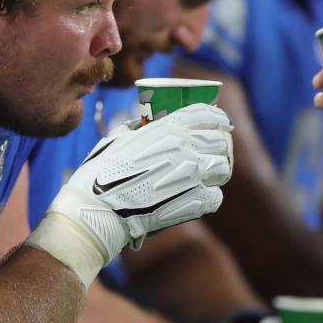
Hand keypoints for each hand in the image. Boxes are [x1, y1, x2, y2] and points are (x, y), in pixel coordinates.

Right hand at [26, 103, 232, 286]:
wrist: (99, 208)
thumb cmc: (101, 172)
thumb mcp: (118, 138)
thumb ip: (139, 128)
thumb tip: (147, 124)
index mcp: (169, 128)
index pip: (207, 114)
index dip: (218, 117)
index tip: (221, 122)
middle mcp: (186, 147)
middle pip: (220, 141)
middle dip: (218, 145)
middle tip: (211, 153)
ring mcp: (194, 175)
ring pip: (223, 167)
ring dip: (216, 171)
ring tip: (204, 177)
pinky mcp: (196, 202)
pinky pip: (216, 196)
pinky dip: (209, 197)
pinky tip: (196, 198)